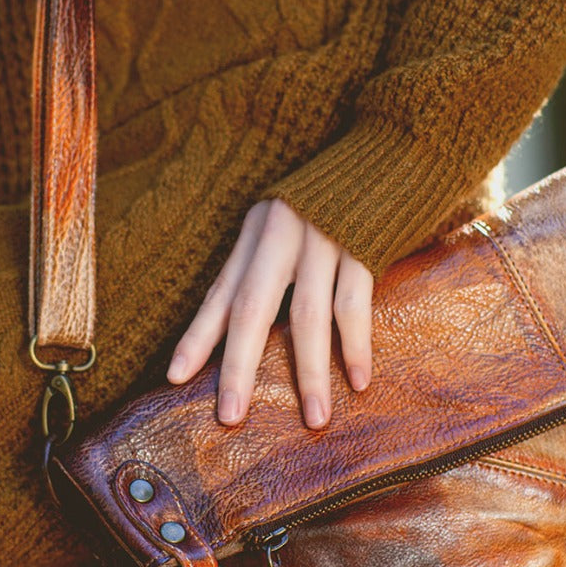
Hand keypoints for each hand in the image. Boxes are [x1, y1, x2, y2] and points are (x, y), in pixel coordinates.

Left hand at [166, 200, 372, 428]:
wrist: (390, 149)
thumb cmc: (336, 196)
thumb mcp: (287, 219)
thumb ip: (268, 261)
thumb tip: (251, 325)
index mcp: (255, 233)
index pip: (221, 293)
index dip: (198, 336)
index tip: (175, 377)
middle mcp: (281, 236)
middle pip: (252, 309)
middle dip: (238, 366)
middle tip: (229, 416)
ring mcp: (323, 240)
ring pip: (307, 315)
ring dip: (310, 372)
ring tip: (313, 417)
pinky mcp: (364, 245)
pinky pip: (355, 304)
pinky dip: (356, 345)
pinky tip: (359, 381)